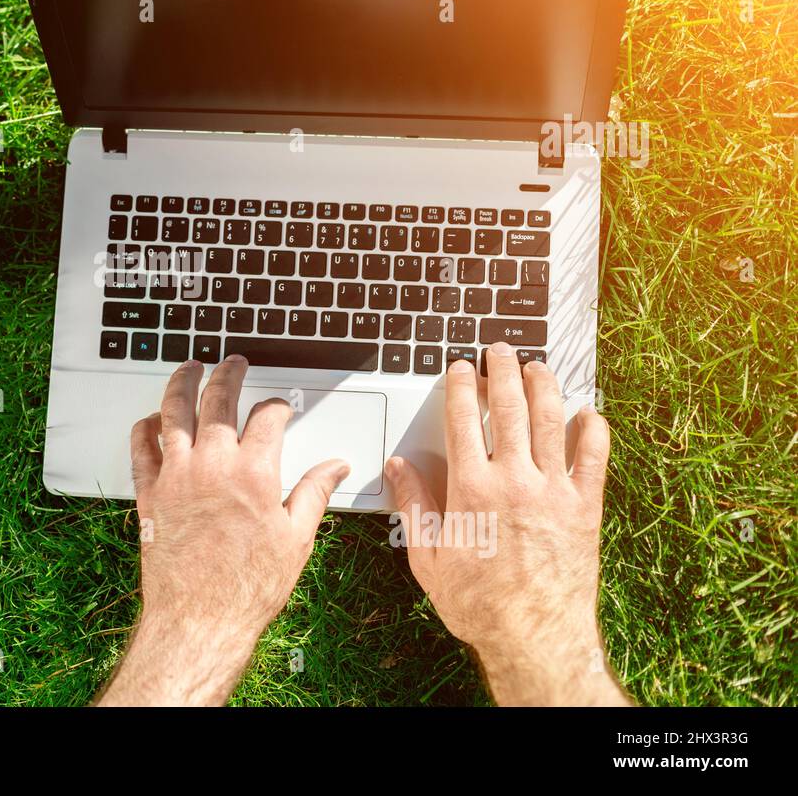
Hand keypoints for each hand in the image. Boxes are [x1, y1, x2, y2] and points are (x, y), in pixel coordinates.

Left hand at [95, 355, 349, 705]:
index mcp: (254, 472)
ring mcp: (176, 476)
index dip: (277, 406)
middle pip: (218, 400)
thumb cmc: (248, 587)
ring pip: (174, 412)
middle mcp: (212, 465)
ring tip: (189, 368)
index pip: (267, 418)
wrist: (200, 619)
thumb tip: (336, 467)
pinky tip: (152, 419)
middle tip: (233, 363)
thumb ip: (315, 493)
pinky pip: (142, 447)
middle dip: (228, 374)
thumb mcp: (296, 539)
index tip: (279, 407)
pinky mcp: (150, 494)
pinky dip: (146, 427)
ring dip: (182, 384)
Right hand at [384, 341, 629, 704]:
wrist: (533, 639)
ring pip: (550, 420)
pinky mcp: (584, 508)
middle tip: (500, 352)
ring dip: (543, 386)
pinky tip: (588, 414)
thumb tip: (398, 467)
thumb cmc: (479, 603)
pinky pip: (593, 457)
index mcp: (471, 488)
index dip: (461, 386)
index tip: (461, 369)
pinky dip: (592, 430)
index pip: (462, 419)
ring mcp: (553, 491)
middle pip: (508, 408)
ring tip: (536, 367)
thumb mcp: (427, 557)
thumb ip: (413, 505)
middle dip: (502, 372)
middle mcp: (513, 480)